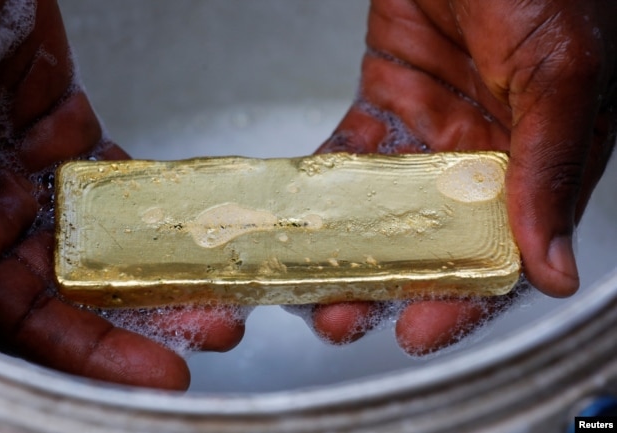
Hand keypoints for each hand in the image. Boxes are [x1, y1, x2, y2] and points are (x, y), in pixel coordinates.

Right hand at [0, 0, 243, 388]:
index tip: (157, 373)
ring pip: (103, 246)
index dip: (87, 354)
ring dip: (163, 271)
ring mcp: (28, 178)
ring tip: (222, 293)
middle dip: (144, 321)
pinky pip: (118, 189)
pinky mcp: (65, 138)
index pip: (20, 320)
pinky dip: (156, 212)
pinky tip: (197, 232)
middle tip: (209, 335)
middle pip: (71, 294)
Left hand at [305, 0, 616, 353]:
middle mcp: (483, 155)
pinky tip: (298, 221)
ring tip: (311, 285)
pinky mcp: (387, 102)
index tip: (420, 333)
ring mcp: (430, 132)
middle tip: (344, 320)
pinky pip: (350, 155)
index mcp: (536, 160)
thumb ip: (551, 169)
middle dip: (389, 286)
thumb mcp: (559, 74)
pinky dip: (323, 190)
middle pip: (434, 241)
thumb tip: (554, 271)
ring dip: (348, 249)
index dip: (463, 299)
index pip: (503, 251)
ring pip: (386, 209)